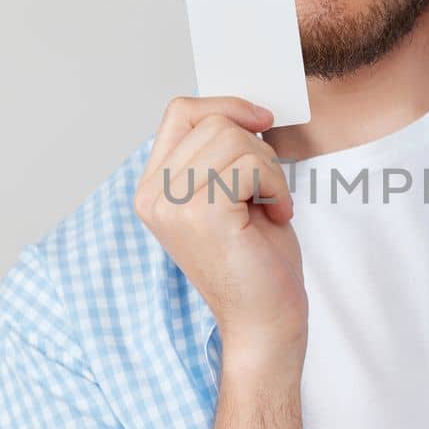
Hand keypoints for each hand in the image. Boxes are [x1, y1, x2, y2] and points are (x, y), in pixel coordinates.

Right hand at [134, 95, 307, 364]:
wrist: (265, 323)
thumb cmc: (256, 260)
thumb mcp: (231, 193)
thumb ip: (222, 152)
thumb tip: (244, 107)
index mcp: (152, 188)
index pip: (180, 111)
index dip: (226, 106)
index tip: (260, 123)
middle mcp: (152, 196)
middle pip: (212, 120)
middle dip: (256, 147)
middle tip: (267, 190)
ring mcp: (172, 205)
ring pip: (233, 138)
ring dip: (269, 168)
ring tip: (271, 204)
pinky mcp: (203, 214)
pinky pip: (250, 163)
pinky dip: (275, 184)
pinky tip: (276, 213)